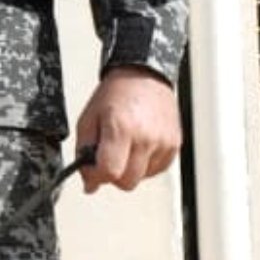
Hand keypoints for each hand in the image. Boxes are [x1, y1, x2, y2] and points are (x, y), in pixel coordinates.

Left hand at [73, 66, 182, 193]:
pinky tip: (138, 147)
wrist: (143, 75)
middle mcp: (146, 138)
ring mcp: (164, 142)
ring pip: (141, 178)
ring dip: (129, 169)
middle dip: (112, 175)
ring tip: (125, 146)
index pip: (109, 172)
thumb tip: (90, 184)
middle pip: (127, 182)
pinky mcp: (174, 144)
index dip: (96, 176)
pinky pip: (156, 170)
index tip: (92, 168)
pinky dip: (144, 165)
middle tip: (107, 157)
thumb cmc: (115, 95)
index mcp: (122, 129)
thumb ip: (84, 154)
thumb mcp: (87, 120)